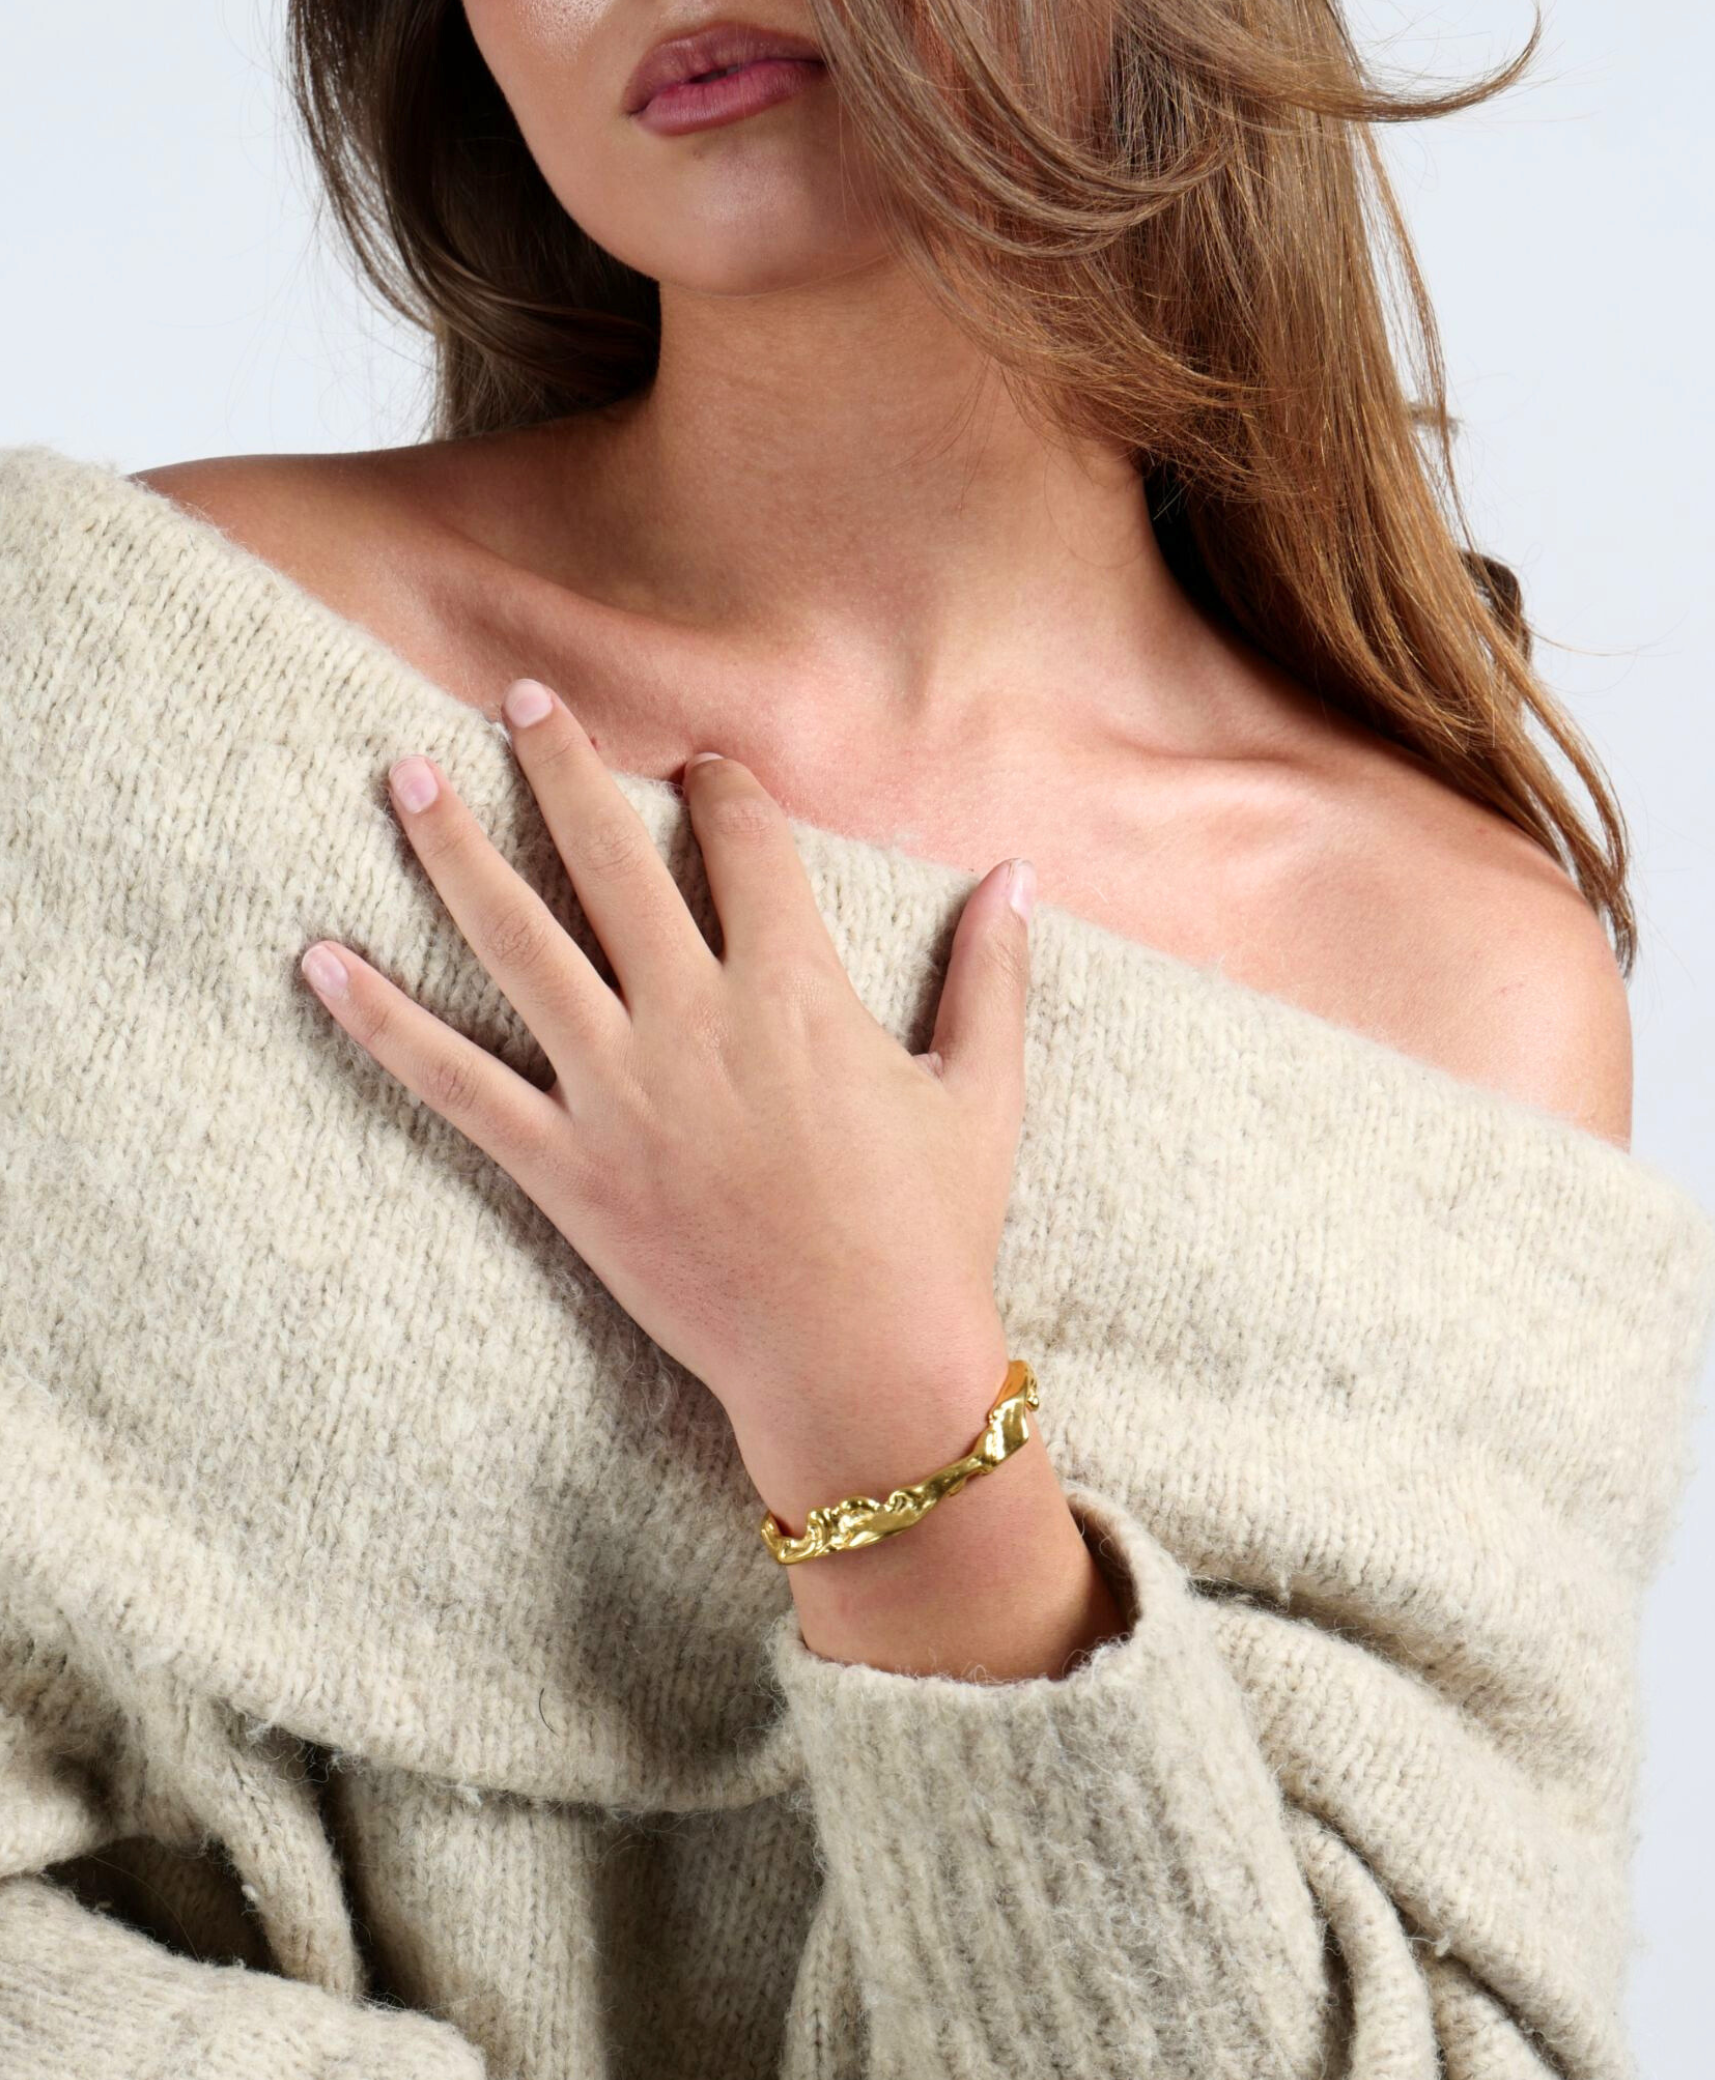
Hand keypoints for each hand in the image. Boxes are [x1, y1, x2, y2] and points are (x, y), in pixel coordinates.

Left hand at [298, 679, 1038, 1471]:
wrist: (862, 1367)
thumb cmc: (932, 1237)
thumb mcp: (982, 1097)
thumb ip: (991, 978)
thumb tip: (1018, 877)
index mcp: (797, 991)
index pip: (742, 843)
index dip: (719, 786)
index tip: (700, 764)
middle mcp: (694, 1019)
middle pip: (610, 857)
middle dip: (561, 765)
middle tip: (521, 700)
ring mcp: (619, 1092)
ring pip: (517, 941)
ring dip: (454, 850)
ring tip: (405, 777)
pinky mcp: (564, 1169)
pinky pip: (454, 1082)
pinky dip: (381, 1022)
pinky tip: (319, 961)